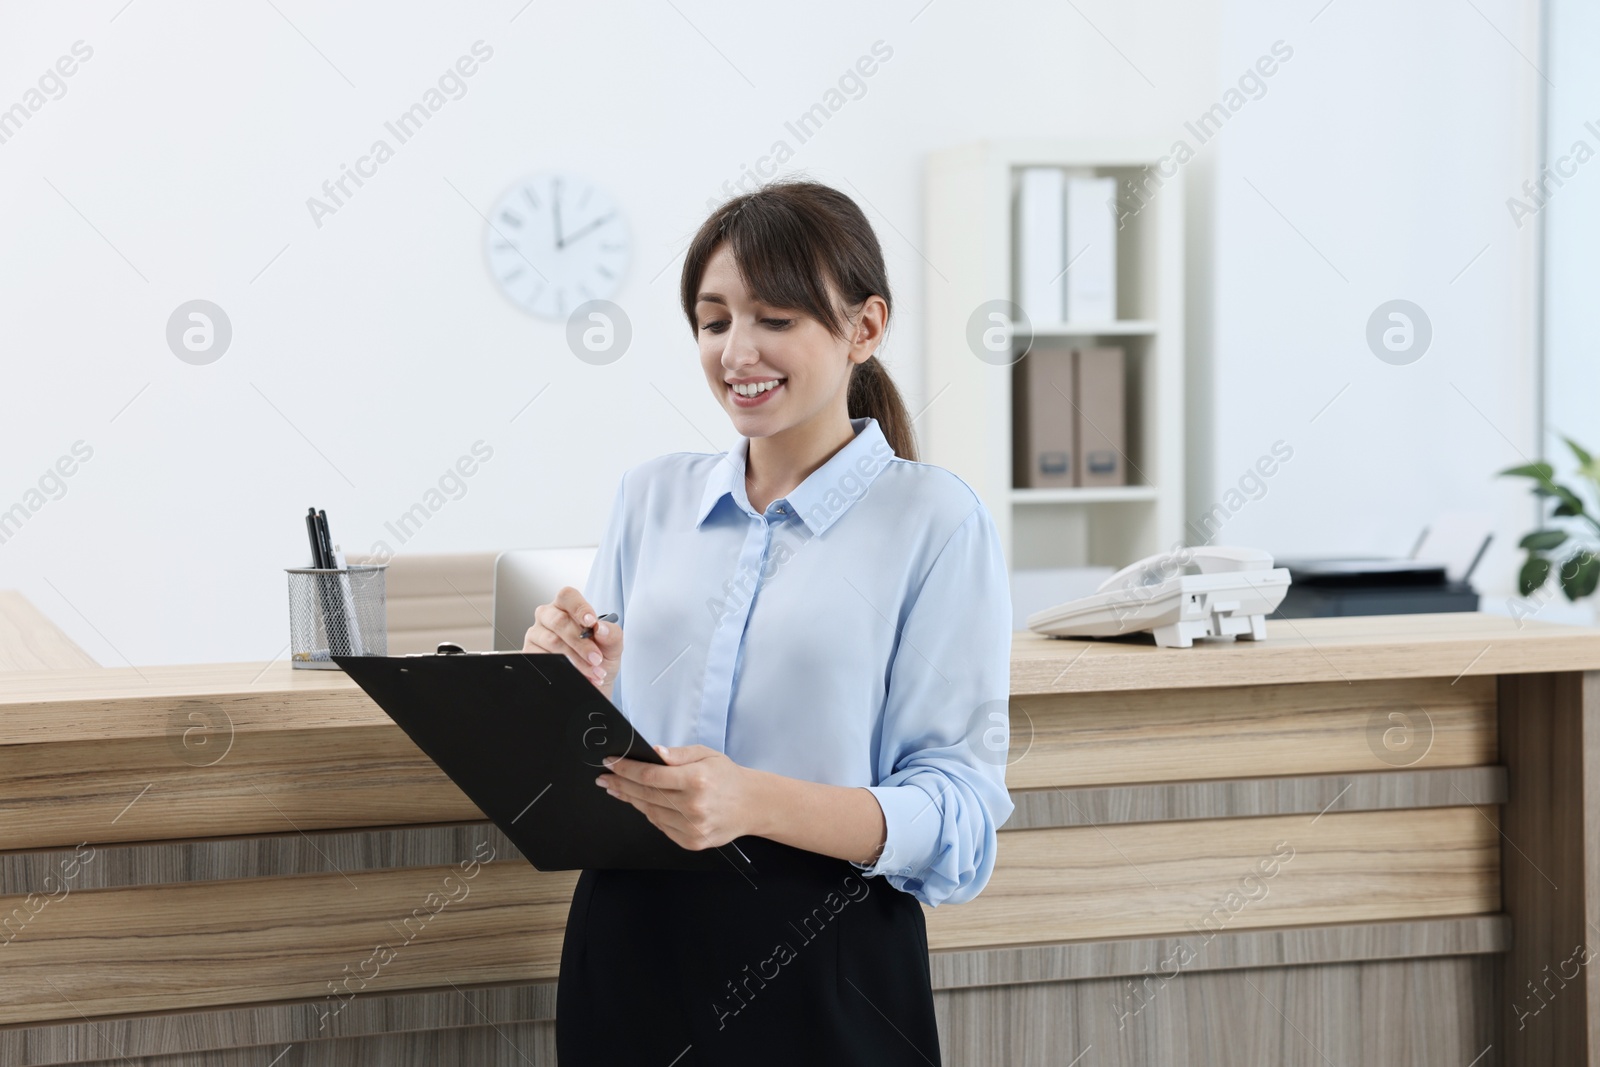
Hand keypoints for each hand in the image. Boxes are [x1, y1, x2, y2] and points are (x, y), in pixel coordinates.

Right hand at [523, 586, 622, 697]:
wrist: (592, 681)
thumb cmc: (600, 656)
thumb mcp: (612, 645)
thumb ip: (611, 634)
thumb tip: (601, 628)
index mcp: (566, 606)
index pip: (568, 596)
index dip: (579, 608)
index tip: (592, 623)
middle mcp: (548, 617)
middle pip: (559, 621)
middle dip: (581, 643)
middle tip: (597, 658)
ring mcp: (536, 634)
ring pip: (552, 642)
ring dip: (576, 660)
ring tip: (593, 671)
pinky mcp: (530, 653)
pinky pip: (543, 659)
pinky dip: (564, 669)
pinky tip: (580, 677)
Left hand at [596, 744, 758, 850]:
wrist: (751, 805)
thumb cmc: (727, 777)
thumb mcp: (706, 754)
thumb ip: (678, 754)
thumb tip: (653, 753)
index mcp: (697, 780)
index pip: (650, 776)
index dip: (626, 769)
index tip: (611, 763)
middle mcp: (693, 806)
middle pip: (645, 795)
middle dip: (621, 784)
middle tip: (604, 778)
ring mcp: (692, 827)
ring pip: (650, 812)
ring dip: (631, 799)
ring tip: (617, 789)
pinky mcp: (692, 842)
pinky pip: (661, 826)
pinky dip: (649, 814)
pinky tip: (641, 803)